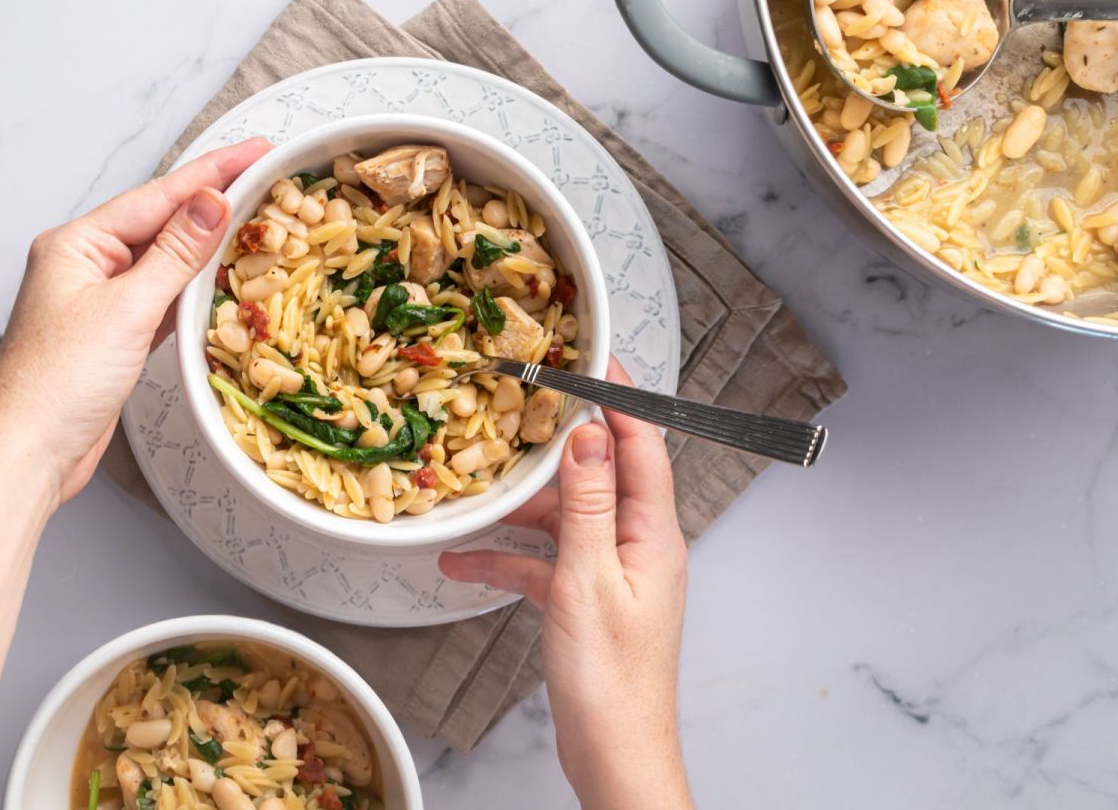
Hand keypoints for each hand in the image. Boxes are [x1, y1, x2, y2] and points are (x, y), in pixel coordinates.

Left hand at [0, 137, 271, 506]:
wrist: (27, 454)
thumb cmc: (56, 383)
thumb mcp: (127, 310)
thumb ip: (175, 254)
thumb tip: (211, 202)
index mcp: (76, 244)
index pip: (157, 196)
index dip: (212, 172)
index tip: (255, 151)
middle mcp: (84, 265)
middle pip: (160, 221)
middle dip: (212, 200)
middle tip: (265, 177)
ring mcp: (98, 301)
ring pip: (163, 259)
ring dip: (206, 243)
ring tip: (254, 220)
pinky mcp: (112, 336)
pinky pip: (160, 296)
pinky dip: (191, 286)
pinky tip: (218, 278)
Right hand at [439, 357, 690, 809]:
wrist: (614, 757)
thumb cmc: (612, 682)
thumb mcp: (588, 580)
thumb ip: (585, 505)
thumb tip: (588, 436)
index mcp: (653, 536)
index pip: (643, 447)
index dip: (621, 400)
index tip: (594, 360)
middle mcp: (639, 548)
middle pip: (599, 478)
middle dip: (555, 450)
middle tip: (519, 412)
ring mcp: (613, 575)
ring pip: (565, 521)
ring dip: (519, 513)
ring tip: (473, 498)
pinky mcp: (589, 602)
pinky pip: (547, 564)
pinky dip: (509, 561)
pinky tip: (463, 565)